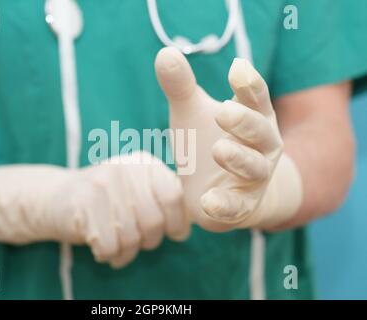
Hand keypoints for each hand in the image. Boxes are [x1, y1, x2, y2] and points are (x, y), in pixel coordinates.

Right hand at [0, 151, 189, 267]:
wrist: (54, 198)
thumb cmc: (105, 201)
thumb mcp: (136, 191)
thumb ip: (163, 200)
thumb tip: (186, 226)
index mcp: (142, 162)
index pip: (172, 195)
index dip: (177, 221)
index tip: (174, 233)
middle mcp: (123, 168)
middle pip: (153, 220)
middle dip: (148, 240)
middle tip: (135, 240)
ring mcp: (101, 184)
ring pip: (131, 237)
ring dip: (126, 252)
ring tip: (117, 245)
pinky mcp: (82, 203)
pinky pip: (109, 246)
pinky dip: (109, 255)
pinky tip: (102, 246)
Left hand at [155, 47, 301, 231]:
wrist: (222, 190)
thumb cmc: (209, 142)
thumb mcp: (193, 113)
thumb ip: (181, 87)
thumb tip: (165, 53)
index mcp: (254, 117)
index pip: (256, 98)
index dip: (250, 84)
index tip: (237, 69)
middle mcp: (262, 146)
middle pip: (261, 131)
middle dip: (245, 121)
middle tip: (223, 111)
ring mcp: (254, 177)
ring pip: (255, 168)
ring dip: (239, 159)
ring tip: (218, 150)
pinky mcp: (242, 205)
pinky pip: (238, 206)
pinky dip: (226, 205)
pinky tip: (208, 201)